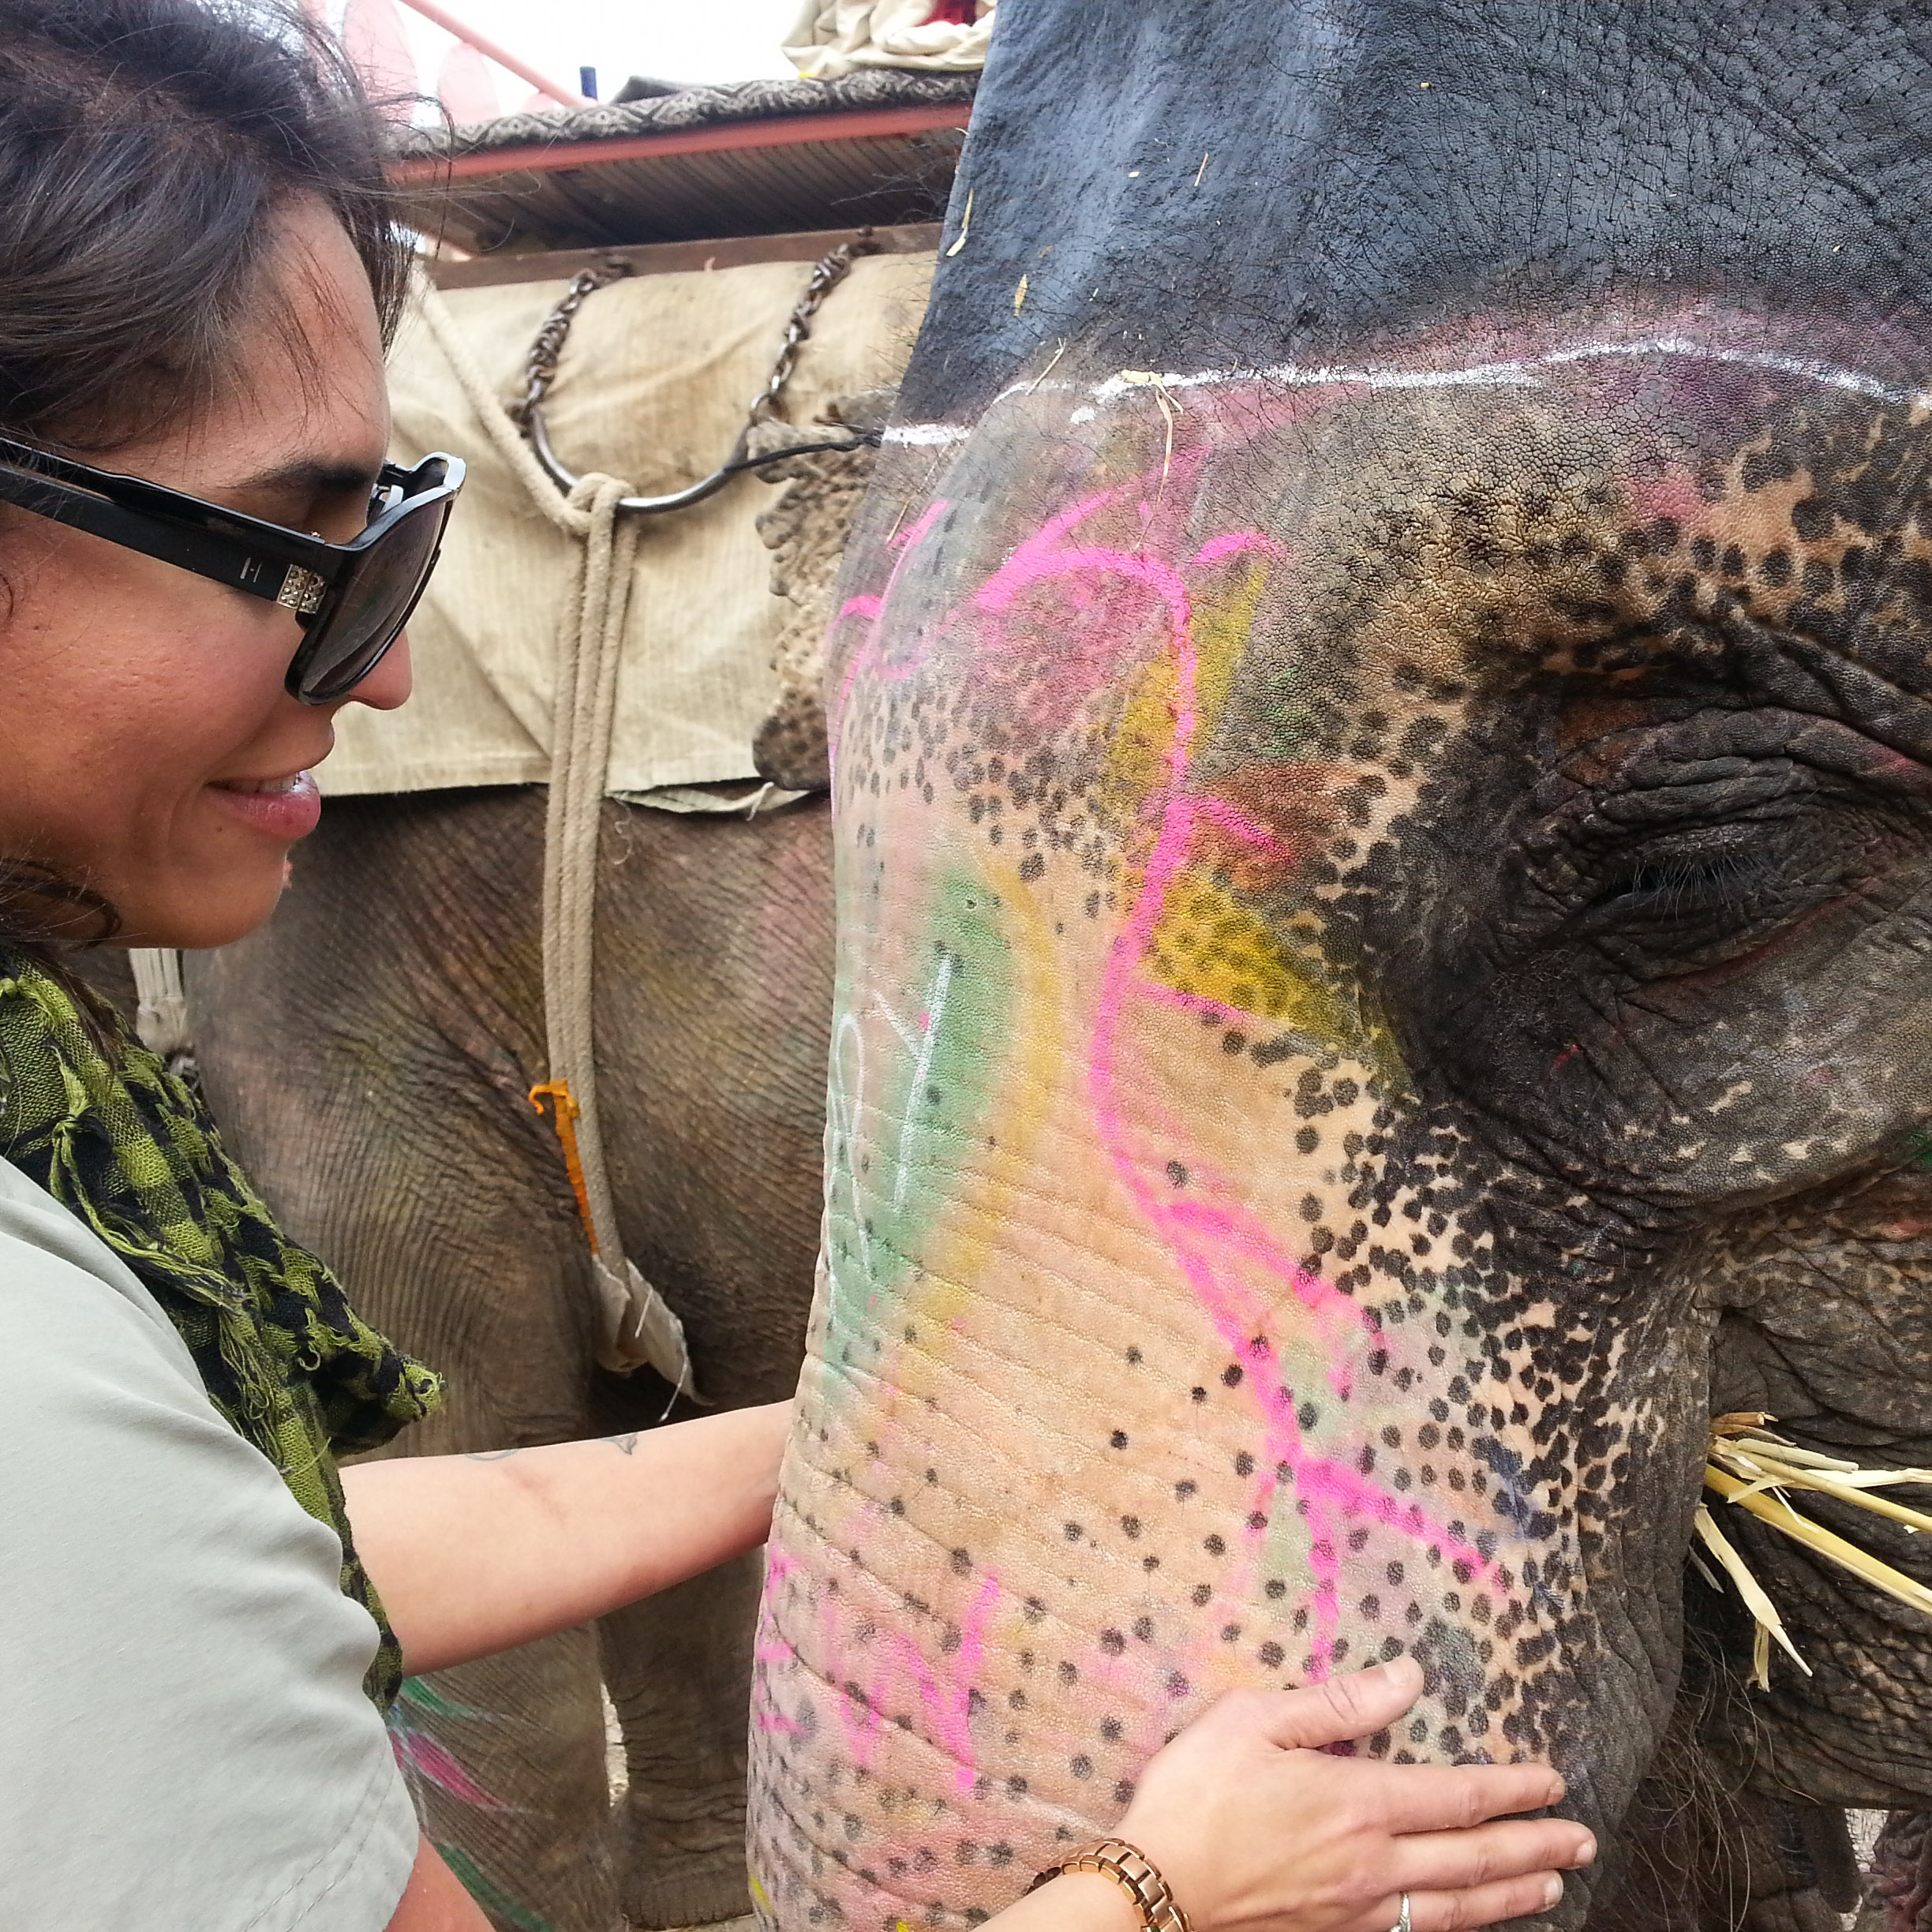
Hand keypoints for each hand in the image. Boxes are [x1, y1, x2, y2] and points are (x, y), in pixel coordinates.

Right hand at [1114, 1658, 1594, 1931]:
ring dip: (1511, 1896)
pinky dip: (1457, 1928)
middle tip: (1582, 1841)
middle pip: (1475, 1859)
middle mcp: (1372, 1863)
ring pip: (1456, 1908)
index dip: (1513, 1789)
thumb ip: (1338, 1703)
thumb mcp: (1255, 1720)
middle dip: (1535, 1847)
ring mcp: (1355, 1910)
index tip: (1552, 1782)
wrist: (1154, 1889)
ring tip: (1552, 1888)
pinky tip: (1467, 1922)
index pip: (1459, 1796)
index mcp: (1358, 1802)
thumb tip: (1407, 1677)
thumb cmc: (1196, 1794)